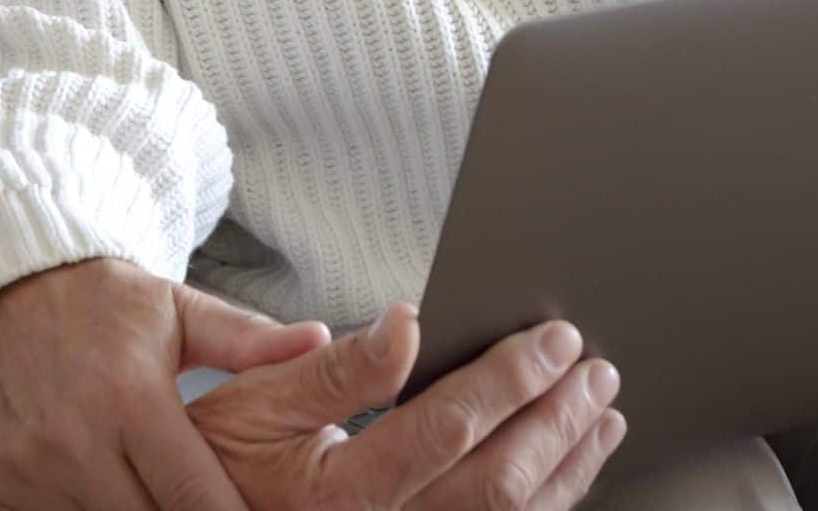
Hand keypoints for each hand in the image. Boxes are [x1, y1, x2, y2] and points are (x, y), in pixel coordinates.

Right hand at [0, 257, 329, 509]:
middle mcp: (71, 437)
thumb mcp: (179, 310)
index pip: (195, 498)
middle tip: (207, 507)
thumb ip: (248, 339)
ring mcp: (21, 466)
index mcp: (129, 395)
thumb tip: (320, 340)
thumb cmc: (103, 302)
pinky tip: (101, 493)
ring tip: (151, 495)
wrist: (3, 286)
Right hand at [187, 302, 625, 509]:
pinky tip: (565, 472)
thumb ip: (338, 368)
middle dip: (556, 421)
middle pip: (496, 484)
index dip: (510, 379)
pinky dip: (541, 505)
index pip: (448, 427)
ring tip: (600, 415)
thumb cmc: (217, 458)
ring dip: (565, 466)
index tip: (555, 339)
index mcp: (335, 495)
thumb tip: (407, 324)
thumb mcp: (255, 399)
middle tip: (596, 370)